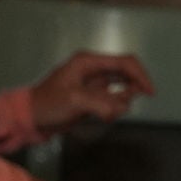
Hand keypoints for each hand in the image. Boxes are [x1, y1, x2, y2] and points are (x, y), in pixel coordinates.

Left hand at [27, 50, 152, 133]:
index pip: (124, 62)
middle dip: (132, 89)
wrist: (30, 118)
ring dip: (120, 102)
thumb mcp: (74, 101)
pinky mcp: (94, 96)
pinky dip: (114, 108)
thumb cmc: (48, 105)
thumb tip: (122, 107)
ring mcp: (95, 83)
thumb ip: (102, 102)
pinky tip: (102, 115)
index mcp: (88, 62)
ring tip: (105, 113)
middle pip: (127, 73)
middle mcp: (94, 69)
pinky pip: (114, 99)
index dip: (141, 75)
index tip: (150, 92)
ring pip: (123, 88)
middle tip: (126, 104)